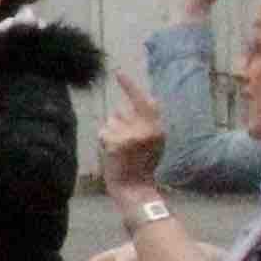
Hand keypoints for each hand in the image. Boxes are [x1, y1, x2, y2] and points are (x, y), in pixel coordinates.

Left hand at [97, 72, 167, 197]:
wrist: (134, 187)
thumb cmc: (141, 164)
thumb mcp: (152, 142)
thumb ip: (145, 123)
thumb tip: (136, 102)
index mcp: (157, 129)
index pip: (145, 103)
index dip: (130, 86)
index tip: (118, 72)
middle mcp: (146, 130)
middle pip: (120, 112)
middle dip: (117, 121)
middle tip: (122, 135)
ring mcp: (131, 136)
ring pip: (110, 122)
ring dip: (110, 133)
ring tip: (120, 150)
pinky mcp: (117, 143)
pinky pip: (104, 132)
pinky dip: (104, 141)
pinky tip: (112, 154)